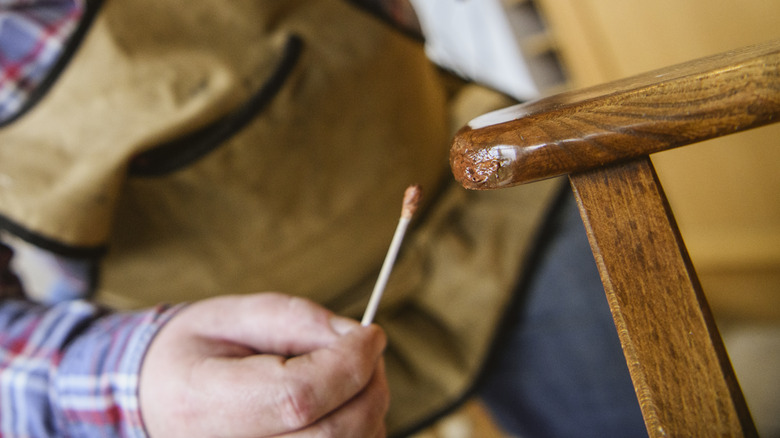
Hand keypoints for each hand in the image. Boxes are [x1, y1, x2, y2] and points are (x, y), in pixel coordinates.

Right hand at [139, 293, 388, 436]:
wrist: (156, 398)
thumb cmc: (194, 353)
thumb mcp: (232, 315)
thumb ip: (296, 321)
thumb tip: (355, 336)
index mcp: (204, 403)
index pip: (298, 397)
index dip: (348, 364)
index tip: (371, 334)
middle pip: (333, 433)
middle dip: (369, 384)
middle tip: (369, 349)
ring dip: (368, 408)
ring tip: (349, 373)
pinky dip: (359, 430)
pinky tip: (342, 403)